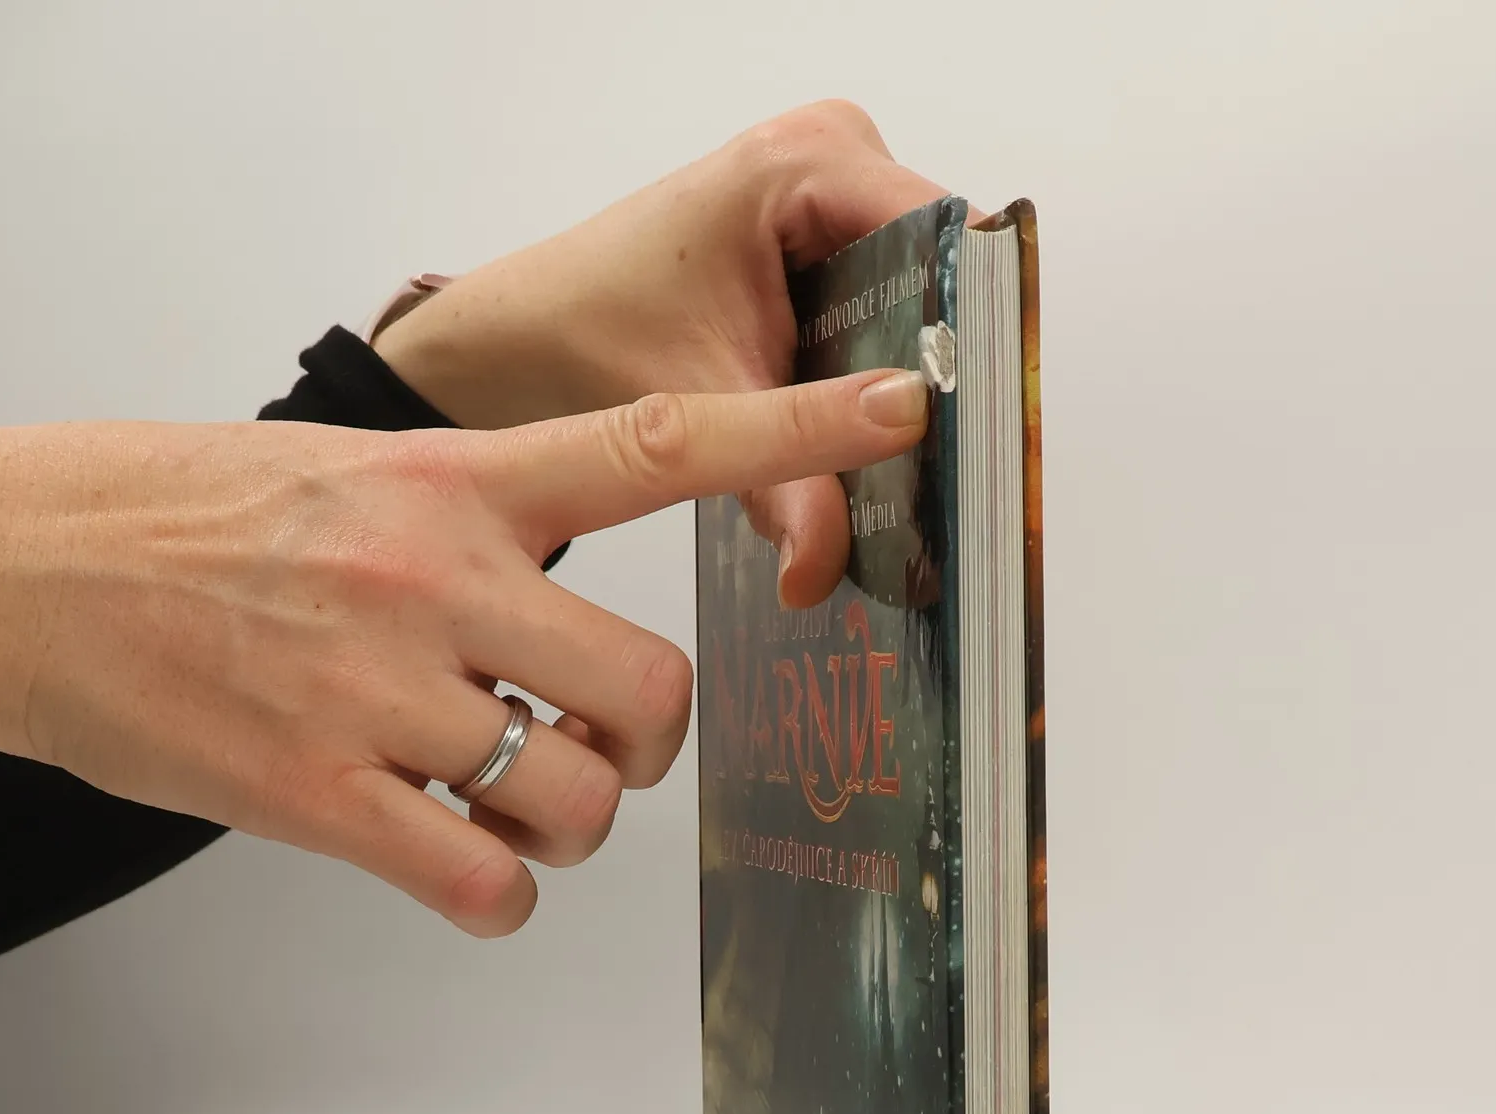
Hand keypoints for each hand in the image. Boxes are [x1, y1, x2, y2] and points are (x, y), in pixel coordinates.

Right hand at [0, 370, 927, 934]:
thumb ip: (479, 524)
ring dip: (566, 826)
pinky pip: (483, 885)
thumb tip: (571, 610)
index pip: (658, 445)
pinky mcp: (315, 795)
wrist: (13, 567)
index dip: (794, 430)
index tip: (900, 408)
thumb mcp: (352, 473)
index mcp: (452, 482)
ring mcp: (375, 692)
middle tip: (595, 745)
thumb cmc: (180, 515)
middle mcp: (433, 580)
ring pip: (576, 804)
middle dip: (645, 745)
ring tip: (499, 804)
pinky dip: (498, 895)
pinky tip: (459, 865)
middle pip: (651, 695)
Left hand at [375, 101, 944, 608]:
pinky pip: (892, 322)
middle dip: (942, 380)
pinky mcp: (832, 254)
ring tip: (918, 476)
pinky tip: (876, 452)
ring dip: (914, 392)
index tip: (970, 429)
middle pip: (944, 278)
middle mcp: (837, 162)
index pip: (941, 240)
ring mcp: (841, 204)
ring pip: (925, 309)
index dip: (966, 337)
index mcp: (808, 161)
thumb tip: (827, 569)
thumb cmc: (584, 328)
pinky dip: (880, 389)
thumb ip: (779, 489)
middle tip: (947, 478)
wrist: (526, 337)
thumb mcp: (694, 412)